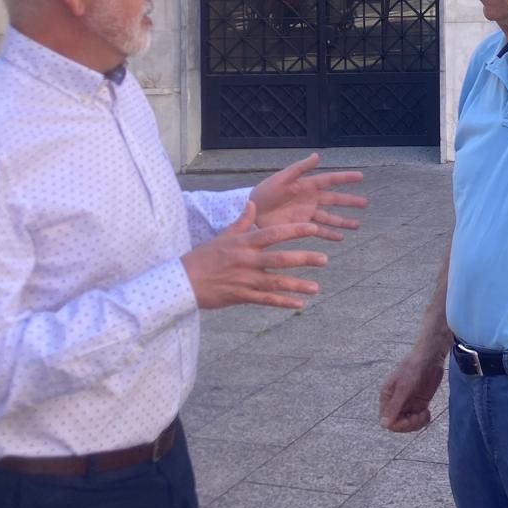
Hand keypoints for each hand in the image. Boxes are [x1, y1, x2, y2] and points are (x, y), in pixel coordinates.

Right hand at [181, 201, 329, 310]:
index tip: (313, 228)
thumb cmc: (204, 257)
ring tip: (317, 287)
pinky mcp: (241, 296)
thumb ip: (242, 221)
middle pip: (280, 259)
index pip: (273, 233)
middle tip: (324, 258)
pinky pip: (265, 300)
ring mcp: (245, 279)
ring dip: (297, 285)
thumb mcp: (223, 235)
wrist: (182, 281)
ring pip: (276, 282)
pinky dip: (282, 302)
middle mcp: (247, 260)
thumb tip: (253, 203)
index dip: (294, 230)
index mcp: (244, 242)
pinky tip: (299, 304)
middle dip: (304, 259)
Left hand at [249, 153, 366, 239]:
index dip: (345, 178)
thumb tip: (318, 155)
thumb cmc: (266, 190)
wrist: (253, 210)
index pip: (330, 180)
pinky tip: (340, 238)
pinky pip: (320, 231)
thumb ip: (300, 168)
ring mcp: (308, 214)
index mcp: (308, 185)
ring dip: (343, 222)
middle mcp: (311, 199)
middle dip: (350, 202)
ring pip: (330, 218)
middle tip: (365, 203)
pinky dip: (330, 234)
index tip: (361, 177)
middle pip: (335, 200)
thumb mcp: (282, 178)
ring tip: (357, 225)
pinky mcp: (302, 226)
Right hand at [378, 346, 445, 432]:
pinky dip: (423, 420)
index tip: (410, 419)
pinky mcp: (419, 403)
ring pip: (408, 424)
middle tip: (420, 415)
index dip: (398, 425)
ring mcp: (408, 403)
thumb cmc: (414, 366)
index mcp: (387, 396)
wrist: (431, 355)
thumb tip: (384, 425)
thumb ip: (395, 406)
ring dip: (417, 423)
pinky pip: (418, 419)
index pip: (386, 421)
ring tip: (425, 414)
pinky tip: (427, 413)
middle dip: (409, 425)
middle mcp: (396, 402)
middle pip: (397, 424)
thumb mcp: (404, 387)